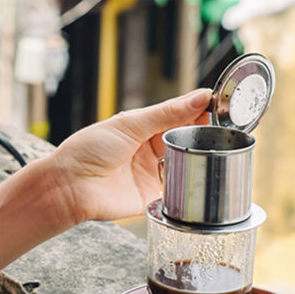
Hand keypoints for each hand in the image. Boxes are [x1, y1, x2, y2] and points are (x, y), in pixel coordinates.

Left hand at [48, 89, 210, 223]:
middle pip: (188, 140)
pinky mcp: (155, 197)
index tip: (222, 104)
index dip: (201, 110)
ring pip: (188, 165)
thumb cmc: (88, 150)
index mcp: (145, 127)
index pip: (181, 116)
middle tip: (225, 128)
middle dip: (205, 135)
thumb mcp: (130, 124)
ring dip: (201, 159)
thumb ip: (167, 113)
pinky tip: (204, 177)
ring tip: (218, 151)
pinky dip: (191, 185)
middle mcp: (152, 150)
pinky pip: (180, 192)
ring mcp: (154, 174)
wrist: (70, 186)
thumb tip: (200, 96)